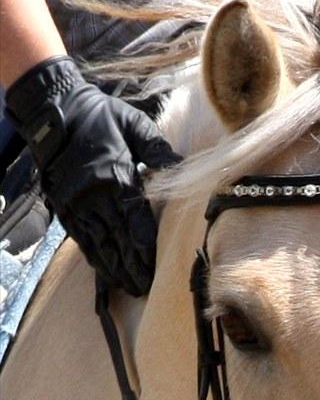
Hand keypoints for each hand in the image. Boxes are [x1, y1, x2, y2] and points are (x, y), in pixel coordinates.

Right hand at [5, 56, 178, 294]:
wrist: (57, 111)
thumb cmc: (103, 117)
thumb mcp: (135, 125)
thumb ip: (158, 151)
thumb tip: (181, 170)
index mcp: (116, 175)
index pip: (133, 220)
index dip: (144, 246)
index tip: (154, 266)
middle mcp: (94, 195)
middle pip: (117, 238)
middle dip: (131, 266)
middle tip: (144, 288)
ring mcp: (77, 203)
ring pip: (98, 242)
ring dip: (114, 267)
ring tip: (128, 286)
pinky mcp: (64, 206)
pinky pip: (80, 237)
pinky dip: (93, 256)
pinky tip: (104, 271)